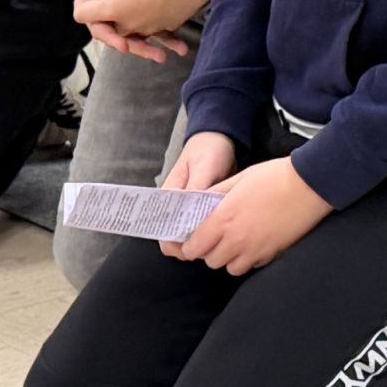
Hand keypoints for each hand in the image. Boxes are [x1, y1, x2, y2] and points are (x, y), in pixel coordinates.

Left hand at [75, 0, 211, 61]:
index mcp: (114, 8)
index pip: (84, 15)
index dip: (80, 5)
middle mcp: (130, 23)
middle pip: (112, 27)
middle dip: (109, 18)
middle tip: (111, 2)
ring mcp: (151, 26)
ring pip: (135, 30)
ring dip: (134, 24)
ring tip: (137, 10)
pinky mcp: (169, 25)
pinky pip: (155, 28)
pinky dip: (153, 24)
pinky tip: (156, 14)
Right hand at [158, 131, 241, 259]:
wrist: (221, 138)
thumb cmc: (208, 150)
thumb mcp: (203, 167)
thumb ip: (197, 188)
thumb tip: (190, 213)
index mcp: (169, 195)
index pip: (162, 226)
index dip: (173, 241)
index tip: (190, 247)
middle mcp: (177, 205)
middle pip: (175, 236)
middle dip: (188, 246)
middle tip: (208, 248)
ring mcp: (191, 208)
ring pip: (190, 234)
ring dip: (201, 241)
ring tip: (218, 242)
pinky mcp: (205, 208)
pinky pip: (205, 226)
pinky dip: (211, 233)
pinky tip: (223, 235)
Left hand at [174, 155, 329, 274]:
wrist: (310, 184)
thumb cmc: (274, 176)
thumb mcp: (238, 179)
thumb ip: (215, 194)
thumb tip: (199, 205)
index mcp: (223, 219)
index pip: (194, 248)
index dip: (191, 246)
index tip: (194, 239)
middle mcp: (236, 240)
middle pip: (211, 261)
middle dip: (210, 252)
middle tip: (216, 238)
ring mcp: (255, 250)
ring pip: (230, 268)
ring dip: (229, 258)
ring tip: (236, 243)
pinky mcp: (272, 254)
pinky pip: (252, 265)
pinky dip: (249, 259)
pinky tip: (255, 243)